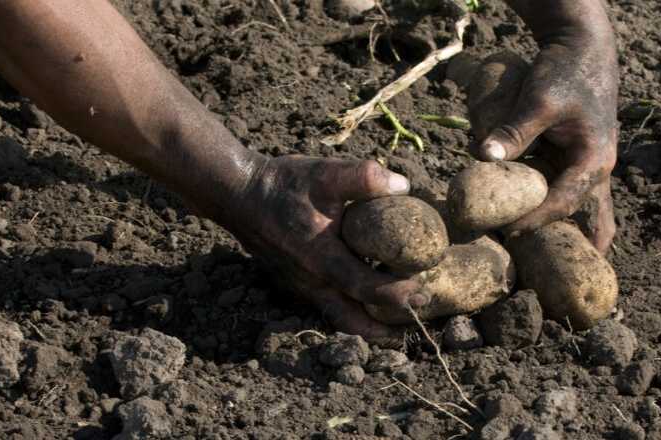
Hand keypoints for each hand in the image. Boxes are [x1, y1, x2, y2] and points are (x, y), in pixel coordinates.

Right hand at [213, 155, 426, 344]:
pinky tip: (368, 299)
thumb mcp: (325, 172)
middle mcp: (311, 281)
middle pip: (353, 319)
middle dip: (387, 325)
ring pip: (339, 316)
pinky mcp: (295, 282)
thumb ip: (364, 177)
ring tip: (397, 322)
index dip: (397, 295)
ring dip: (368, 324)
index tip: (423, 292)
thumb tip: (402, 187)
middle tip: (417, 318)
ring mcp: (301, 286)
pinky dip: (350, 309)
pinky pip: (327, 305)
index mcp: (321, 258)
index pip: (366, 289)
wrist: (237, 194)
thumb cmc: (282, 185)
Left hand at [483, 1, 619, 252]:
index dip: (538, 222)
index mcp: (595, 160)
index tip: (510, 235)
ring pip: (588, 213)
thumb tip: (483, 158)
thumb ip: (514, 130)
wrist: (583, 47)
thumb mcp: (540, 99)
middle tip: (564, 287)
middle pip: (596, 222)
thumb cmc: (565, 71)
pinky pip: (569, 195)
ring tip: (554, 272)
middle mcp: (597, 170)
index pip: (565, 203)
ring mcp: (589, 166)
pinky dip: (558, 214)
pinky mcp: (576, 160)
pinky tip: (535, 229)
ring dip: (574, 238)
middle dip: (583, 253)